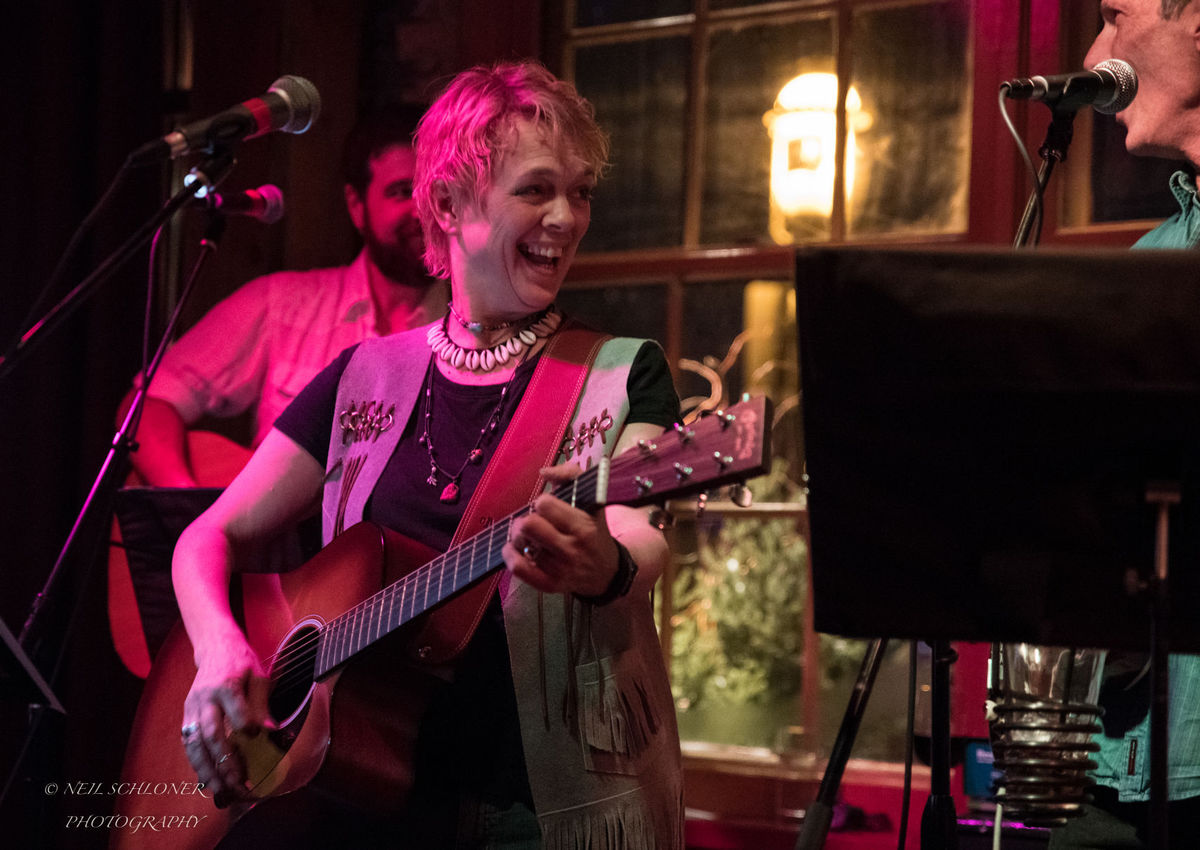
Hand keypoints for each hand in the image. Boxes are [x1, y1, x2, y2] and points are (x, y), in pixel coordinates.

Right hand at [180, 636, 272, 802]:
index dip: (246, 726)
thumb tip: (270, 733)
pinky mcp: (186, 715)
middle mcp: (205, 698)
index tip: (258, 742)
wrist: (215, 648)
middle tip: (239, 783)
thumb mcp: (259, 676)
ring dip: (207, 769)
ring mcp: (192, 708)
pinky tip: (208, 779)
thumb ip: (263, 704)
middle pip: (211, 734)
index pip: (236, 709)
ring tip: (221, 789)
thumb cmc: (242, 664)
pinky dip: (197, 763)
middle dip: (225, 761)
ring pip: (194, 744)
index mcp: (226, 684)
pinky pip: (189, 743)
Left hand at [503, 462, 620, 597]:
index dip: (542, 502)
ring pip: (521, 546)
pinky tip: (513, 549)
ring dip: (518, 538)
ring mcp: (560, 569)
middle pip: (529, 525)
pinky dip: (509, 556)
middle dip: (525, 519)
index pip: (545, 504)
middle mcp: (572, 549)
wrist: (606, 572)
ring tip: (527, 537)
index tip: (547, 509)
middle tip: (531, 522)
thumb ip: (571, 475)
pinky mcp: (549, 584)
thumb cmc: (594, 531)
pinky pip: (519, 568)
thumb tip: (543, 472)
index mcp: (583, 527)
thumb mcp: (592, 500)